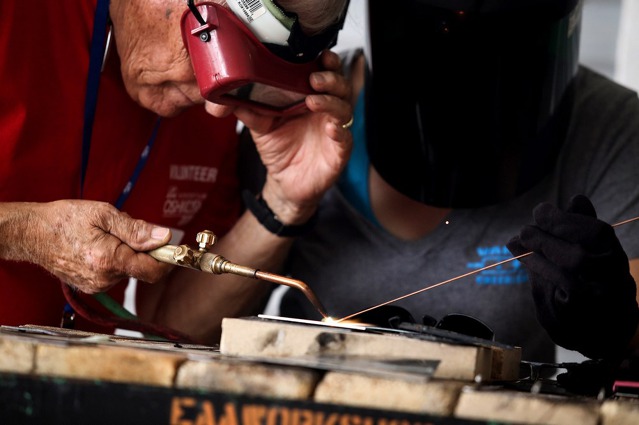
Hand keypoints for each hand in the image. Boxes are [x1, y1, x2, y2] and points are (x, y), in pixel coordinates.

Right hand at [23, 200, 172, 292]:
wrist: (31, 233)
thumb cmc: (65, 219)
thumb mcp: (103, 214)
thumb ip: (136, 229)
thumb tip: (164, 237)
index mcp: (108, 260)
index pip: (152, 270)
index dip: (167, 259)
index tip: (174, 246)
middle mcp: (104, 279)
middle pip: (141, 267)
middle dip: (140, 247)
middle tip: (122, 228)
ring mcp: (96, 285)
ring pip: (128, 269)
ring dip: (126, 252)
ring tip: (103, 234)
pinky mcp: (91, 286)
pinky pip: (114, 272)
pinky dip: (114, 259)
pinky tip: (97, 245)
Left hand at [208, 50, 353, 223]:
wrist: (284, 182)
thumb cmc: (279, 149)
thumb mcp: (259, 126)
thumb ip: (248, 108)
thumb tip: (225, 93)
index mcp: (311, 97)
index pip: (325, 73)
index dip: (326, 62)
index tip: (319, 55)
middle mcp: (326, 111)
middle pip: (340, 86)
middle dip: (330, 78)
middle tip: (313, 78)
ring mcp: (334, 130)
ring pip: (344, 109)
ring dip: (331, 102)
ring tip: (313, 101)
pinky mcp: (339, 152)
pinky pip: (345, 139)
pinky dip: (340, 132)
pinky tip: (330, 128)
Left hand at [507, 195, 638, 359]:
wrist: (602, 333)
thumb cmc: (598, 282)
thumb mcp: (599, 254)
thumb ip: (585, 228)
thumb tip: (576, 200)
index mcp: (618, 262)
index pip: (598, 235)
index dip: (565, 221)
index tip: (541, 211)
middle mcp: (614, 286)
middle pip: (580, 260)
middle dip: (546, 239)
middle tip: (525, 229)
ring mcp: (595, 309)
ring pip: (565, 281)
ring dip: (536, 256)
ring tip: (517, 241)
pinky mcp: (572, 323)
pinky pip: (551, 296)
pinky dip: (535, 273)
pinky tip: (523, 258)